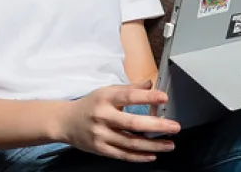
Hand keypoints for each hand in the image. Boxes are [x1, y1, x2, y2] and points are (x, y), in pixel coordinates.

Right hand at [53, 81, 180, 162]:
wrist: (65, 122)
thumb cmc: (90, 105)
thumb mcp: (107, 91)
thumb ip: (129, 89)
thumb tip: (150, 84)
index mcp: (105, 98)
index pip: (128, 96)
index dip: (147, 97)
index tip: (164, 97)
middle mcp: (102, 116)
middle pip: (132, 123)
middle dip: (156, 126)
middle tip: (174, 127)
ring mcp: (101, 134)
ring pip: (130, 143)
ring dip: (153, 145)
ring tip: (169, 144)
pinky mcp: (100, 149)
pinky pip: (122, 154)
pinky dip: (139, 157)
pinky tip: (152, 155)